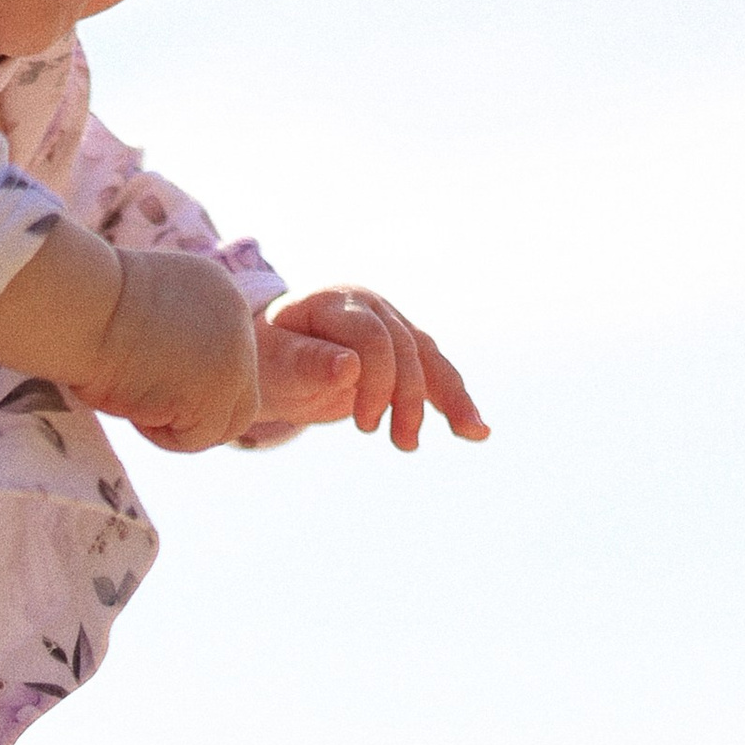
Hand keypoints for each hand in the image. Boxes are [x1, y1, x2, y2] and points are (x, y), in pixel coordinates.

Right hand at [90, 249, 261, 452]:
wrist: (80, 307)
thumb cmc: (86, 311)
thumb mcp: (143, 313)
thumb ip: (174, 337)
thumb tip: (170, 384)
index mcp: (219, 294)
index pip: (226, 359)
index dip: (189, 382)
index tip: (146, 377)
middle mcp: (239, 321)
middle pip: (237, 393)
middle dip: (193, 410)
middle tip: (143, 401)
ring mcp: (237, 358)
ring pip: (224, 422)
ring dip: (180, 426)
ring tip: (135, 403)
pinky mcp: (220, 391)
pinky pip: (198, 438)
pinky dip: (163, 435)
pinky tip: (134, 405)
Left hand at [256, 289, 486, 450]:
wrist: (272, 362)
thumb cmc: (267, 362)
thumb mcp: (274, 366)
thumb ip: (307, 363)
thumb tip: (349, 368)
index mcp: (333, 300)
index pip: (372, 336)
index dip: (377, 380)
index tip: (364, 426)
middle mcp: (369, 305)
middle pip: (406, 347)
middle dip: (409, 398)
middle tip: (402, 443)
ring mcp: (391, 324)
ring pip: (431, 358)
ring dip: (451, 399)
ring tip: (470, 434)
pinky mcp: (404, 350)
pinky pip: (436, 373)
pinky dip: (455, 401)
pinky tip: (477, 431)